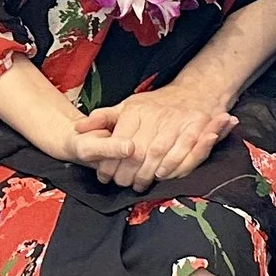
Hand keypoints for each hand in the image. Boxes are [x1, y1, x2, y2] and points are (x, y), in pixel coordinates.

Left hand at [70, 86, 237, 190]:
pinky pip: (183, 152)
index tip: (105, 177)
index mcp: (136, 109)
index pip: (119, 142)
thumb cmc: (157, 104)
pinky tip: (161, 176)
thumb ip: (103, 118)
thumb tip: (78, 128)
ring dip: (148, 173)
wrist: (196, 90)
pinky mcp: (197, 126)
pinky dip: (172, 167)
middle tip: (123, 184)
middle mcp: (156, 114)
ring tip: (139, 184)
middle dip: (129, 172)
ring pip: (158, 154)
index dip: (111, 163)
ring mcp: (177, 120)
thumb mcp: (127, 106)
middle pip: (138, 151)